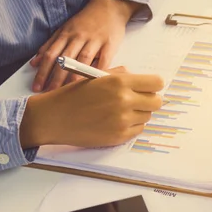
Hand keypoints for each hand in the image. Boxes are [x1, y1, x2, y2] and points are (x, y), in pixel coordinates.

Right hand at [20, 71, 163, 147]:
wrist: (54, 118)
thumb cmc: (74, 95)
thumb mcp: (96, 77)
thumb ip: (121, 76)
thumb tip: (140, 79)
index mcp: (119, 82)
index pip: (157, 83)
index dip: (153, 85)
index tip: (148, 87)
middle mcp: (124, 100)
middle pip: (157, 102)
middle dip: (149, 99)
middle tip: (137, 100)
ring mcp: (123, 120)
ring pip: (147, 116)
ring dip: (138, 113)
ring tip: (120, 111)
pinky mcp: (119, 136)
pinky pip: (138, 129)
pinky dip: (131, 126)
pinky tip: (115, 121)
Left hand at [29, 0, 141, 91]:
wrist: (110, 7)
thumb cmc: (86, 21)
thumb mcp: (65, 29)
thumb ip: (50, 45)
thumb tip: (34, 62)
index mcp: (66, 34)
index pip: (51, 55)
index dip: (43, 71)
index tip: (37, 86)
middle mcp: (79, 37)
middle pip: (64, 59)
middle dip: (55, 77)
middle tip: (49, 92)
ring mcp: (95, 40)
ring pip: (82, 60)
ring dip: (73, 76)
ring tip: (67, 90)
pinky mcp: (109, 44)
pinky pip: (103, 60)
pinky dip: (97, 71)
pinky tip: (92, 82)